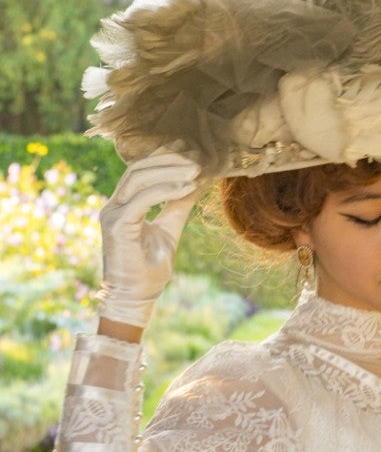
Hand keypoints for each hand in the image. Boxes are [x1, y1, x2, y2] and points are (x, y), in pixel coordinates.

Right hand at [98, 151, 201, 327]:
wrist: (136, 298)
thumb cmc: (150, 268)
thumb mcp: (170, 230)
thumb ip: (178, 205)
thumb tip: (197, 181)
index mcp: (123, 204)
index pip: (139, 170)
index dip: (163, 158)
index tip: (191, 153)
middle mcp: (113, 205)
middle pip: (138, 169)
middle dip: (169, 161)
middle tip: (197, 160)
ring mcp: (112, 214)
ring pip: (139, 179)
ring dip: (170, 172)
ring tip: (196, 172)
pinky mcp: (117, 225)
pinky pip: (142, 199)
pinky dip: (165, 190)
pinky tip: (187, 188)